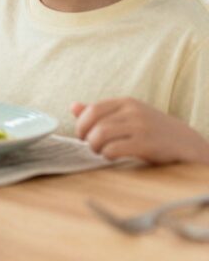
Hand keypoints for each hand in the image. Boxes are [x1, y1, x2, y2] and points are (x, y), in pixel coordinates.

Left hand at [73, 98, 208, 164]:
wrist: (188, 144)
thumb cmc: (153, 131)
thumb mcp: (128, 116)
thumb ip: (102, 112)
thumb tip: (73, 106)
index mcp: (126, 102)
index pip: (93, 109)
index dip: (81, 124)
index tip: (82, 136)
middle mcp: (132, 111)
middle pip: (95, 123)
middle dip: (86, 137)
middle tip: (90, 147)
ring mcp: (140, 127)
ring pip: (101, 135)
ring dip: (95, 147)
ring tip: (101, 152)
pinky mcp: (146, 144)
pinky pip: (115, 148)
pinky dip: (107, 154)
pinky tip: (111, 157)